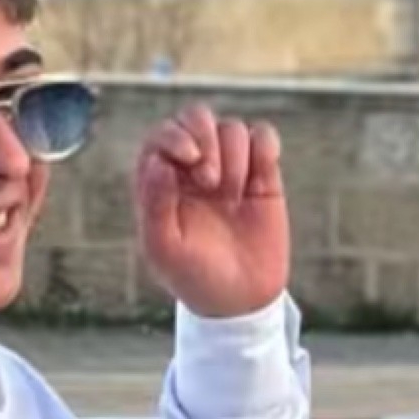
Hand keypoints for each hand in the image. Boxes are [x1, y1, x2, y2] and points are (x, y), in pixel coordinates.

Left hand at [136, 105, 290, 319]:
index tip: (190, 159)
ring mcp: (229, 169)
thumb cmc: (194, 278)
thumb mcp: (164, 249)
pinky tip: (258, 180)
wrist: (241, 301)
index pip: (162, 135)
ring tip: (233, 197)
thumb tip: (157, 162)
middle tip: (211, 181)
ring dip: (235, 157)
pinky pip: (263, 137)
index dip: (175, 135)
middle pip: (197, 117)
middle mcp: (193, 169)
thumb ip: (154, 205)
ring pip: (232, 129)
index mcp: (161, 181)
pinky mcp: (263, 176)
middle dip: (206, 137)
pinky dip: (264, 146)